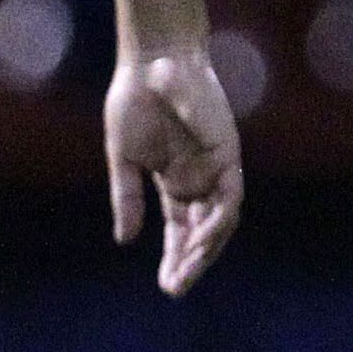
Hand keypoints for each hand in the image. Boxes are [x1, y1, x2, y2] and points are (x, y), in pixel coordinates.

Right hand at [104, 44, 241, 295]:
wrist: (153, 62)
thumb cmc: (135, 101)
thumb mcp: (123, 157)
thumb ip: (128, 197)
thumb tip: (125, 240)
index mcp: (174, 180)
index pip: (179, 229)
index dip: (174, 258)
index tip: (166, 286)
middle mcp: (200, 179)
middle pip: (201, 232)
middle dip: (190, 262)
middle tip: (175, 289)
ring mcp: (216, 168)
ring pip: (219, 221)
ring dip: (205, 249)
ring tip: (186, 274)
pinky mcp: (228, 155)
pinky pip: (229, 198)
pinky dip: (217, 222)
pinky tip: (199, 241)